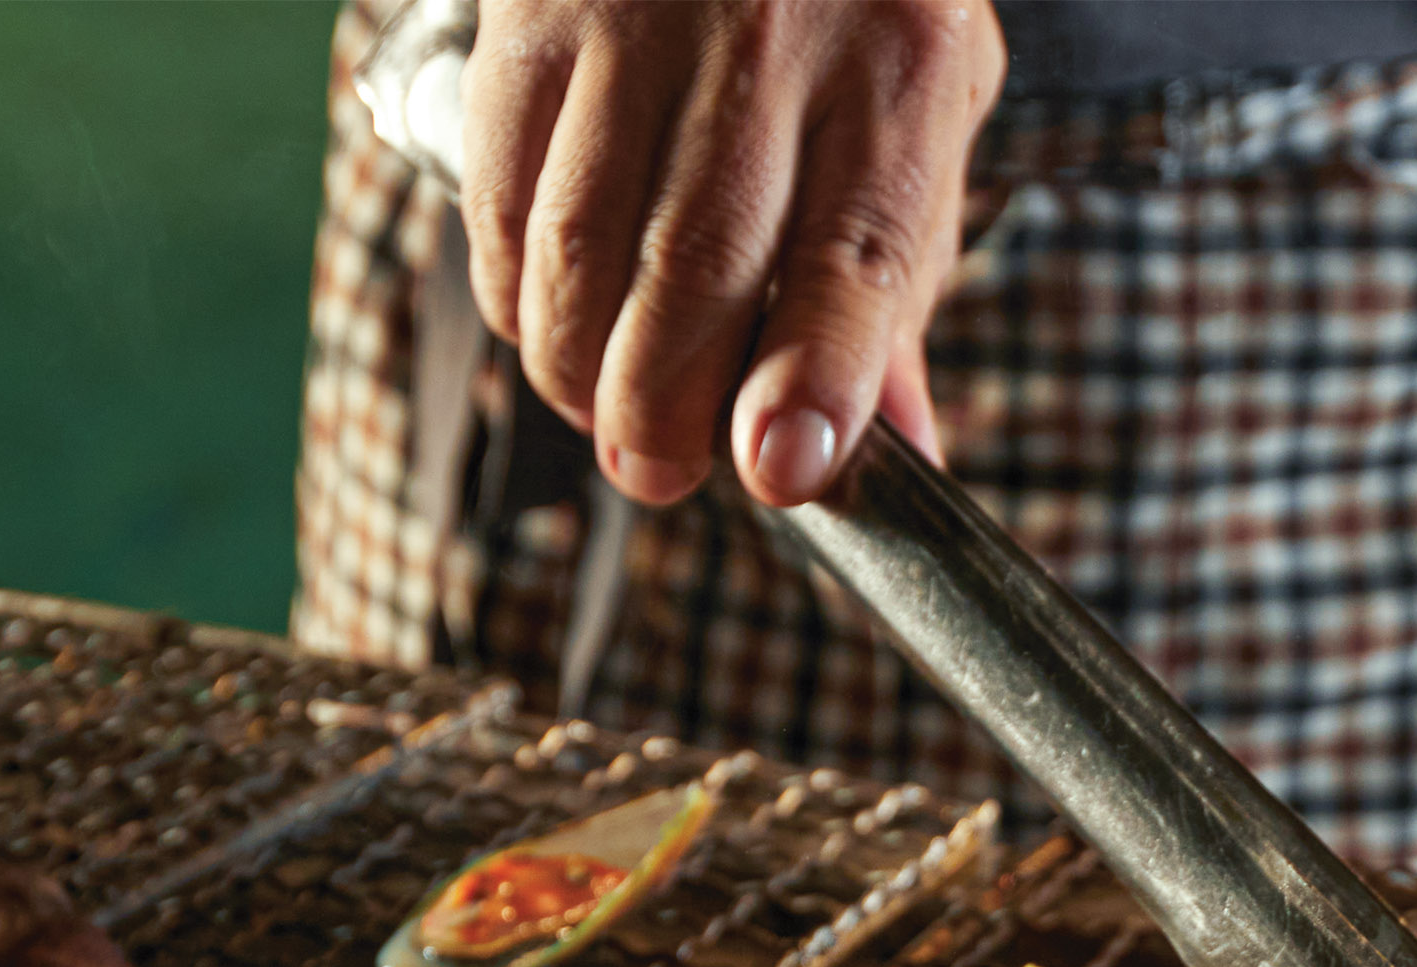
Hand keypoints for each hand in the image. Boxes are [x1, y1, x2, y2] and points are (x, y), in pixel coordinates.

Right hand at [461, 0, 1004, 507]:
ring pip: (580, 250)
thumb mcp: (916, 117)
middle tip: (659, 471)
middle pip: (696, 271)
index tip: (778, 468)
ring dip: (579, 372)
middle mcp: (772, 39)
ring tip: (603, 408)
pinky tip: (550, 319)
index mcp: (899, 71)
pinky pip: (500, 199)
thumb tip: (904, 454)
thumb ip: (898, 285)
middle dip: (664, 412)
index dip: (813, 379)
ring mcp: (639, 25)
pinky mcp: (531, 22)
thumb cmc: (843, 6)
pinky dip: (516, 294)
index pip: (857, 257)